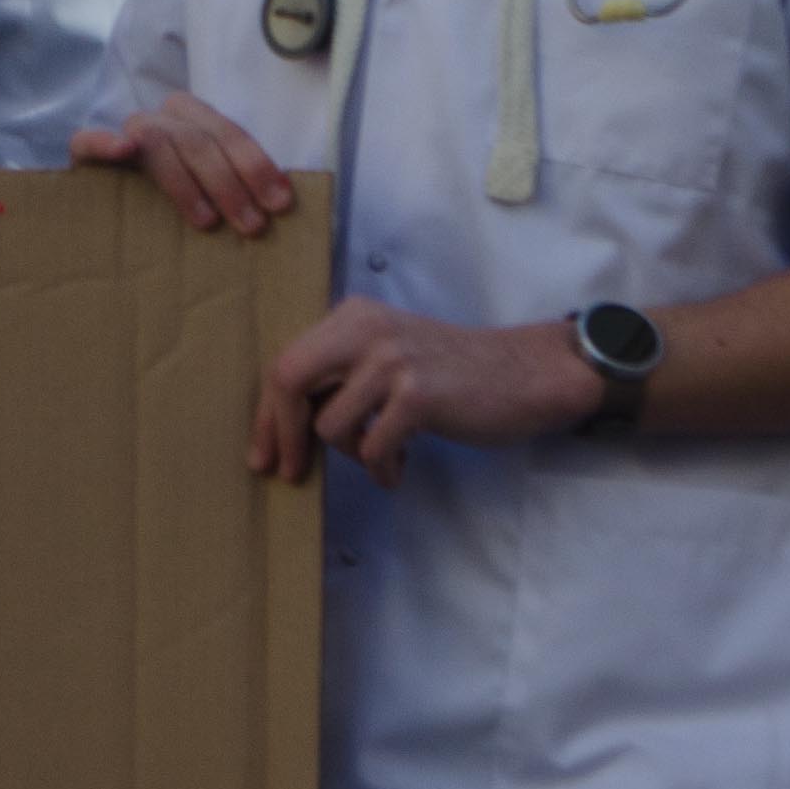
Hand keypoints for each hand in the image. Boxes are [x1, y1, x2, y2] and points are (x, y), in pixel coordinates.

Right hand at [71, 92, 299, 237]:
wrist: (112, 198)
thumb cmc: (179, 197)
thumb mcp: (211, 187)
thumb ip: (237, 184)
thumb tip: (281, 203)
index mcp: (194, 118)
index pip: (230, 134)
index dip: (257, 166)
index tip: (280, 203)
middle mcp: (161, 118)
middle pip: (198, 141)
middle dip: (229, 183)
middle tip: (252, 225)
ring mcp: (125, 131)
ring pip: (157, 143)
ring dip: (185, 183)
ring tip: (207, 221)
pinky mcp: (85, 151)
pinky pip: (89, 140)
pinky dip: (106, 142)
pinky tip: (124, 150)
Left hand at [254, 302, 602, 482]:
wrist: (525, 373)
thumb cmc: (452, 372)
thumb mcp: (388, 355)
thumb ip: (342, 374)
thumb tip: (285, 426)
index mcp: (352, 316)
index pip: (286, 361)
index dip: (267, 414)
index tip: (264, 453)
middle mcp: (365, 328)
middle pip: (287, 379)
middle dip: (280, 433)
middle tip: (289, 472)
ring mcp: (392, 359)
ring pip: (329, 425)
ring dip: (351, 455)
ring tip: (383, 457)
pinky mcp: (417, 394)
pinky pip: (372, 448)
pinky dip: (382, 469)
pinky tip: (400, 469)